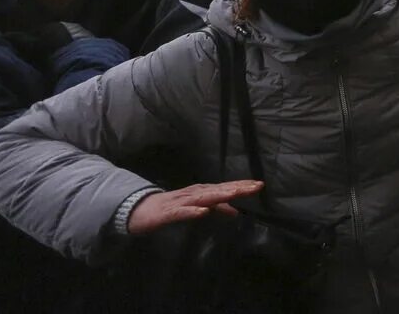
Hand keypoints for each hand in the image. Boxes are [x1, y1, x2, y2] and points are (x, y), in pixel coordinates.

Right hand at [126, 181, 263, 234]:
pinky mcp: (168, 213)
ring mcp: (181, 202)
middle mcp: (194, 194)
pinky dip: (192, 212)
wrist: (138, 209)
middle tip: (256, 186)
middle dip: (237, 188)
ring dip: (219, 195)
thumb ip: (217, 208)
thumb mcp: (198, 208)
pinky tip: (203, 212)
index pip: (225, 188)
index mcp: (202, 192)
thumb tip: (236, 211)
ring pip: (203, 198)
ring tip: (234, 194)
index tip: (259, 185)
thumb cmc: (171, 208)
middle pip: (219, 190)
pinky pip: (181, 213)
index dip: (242, 186)